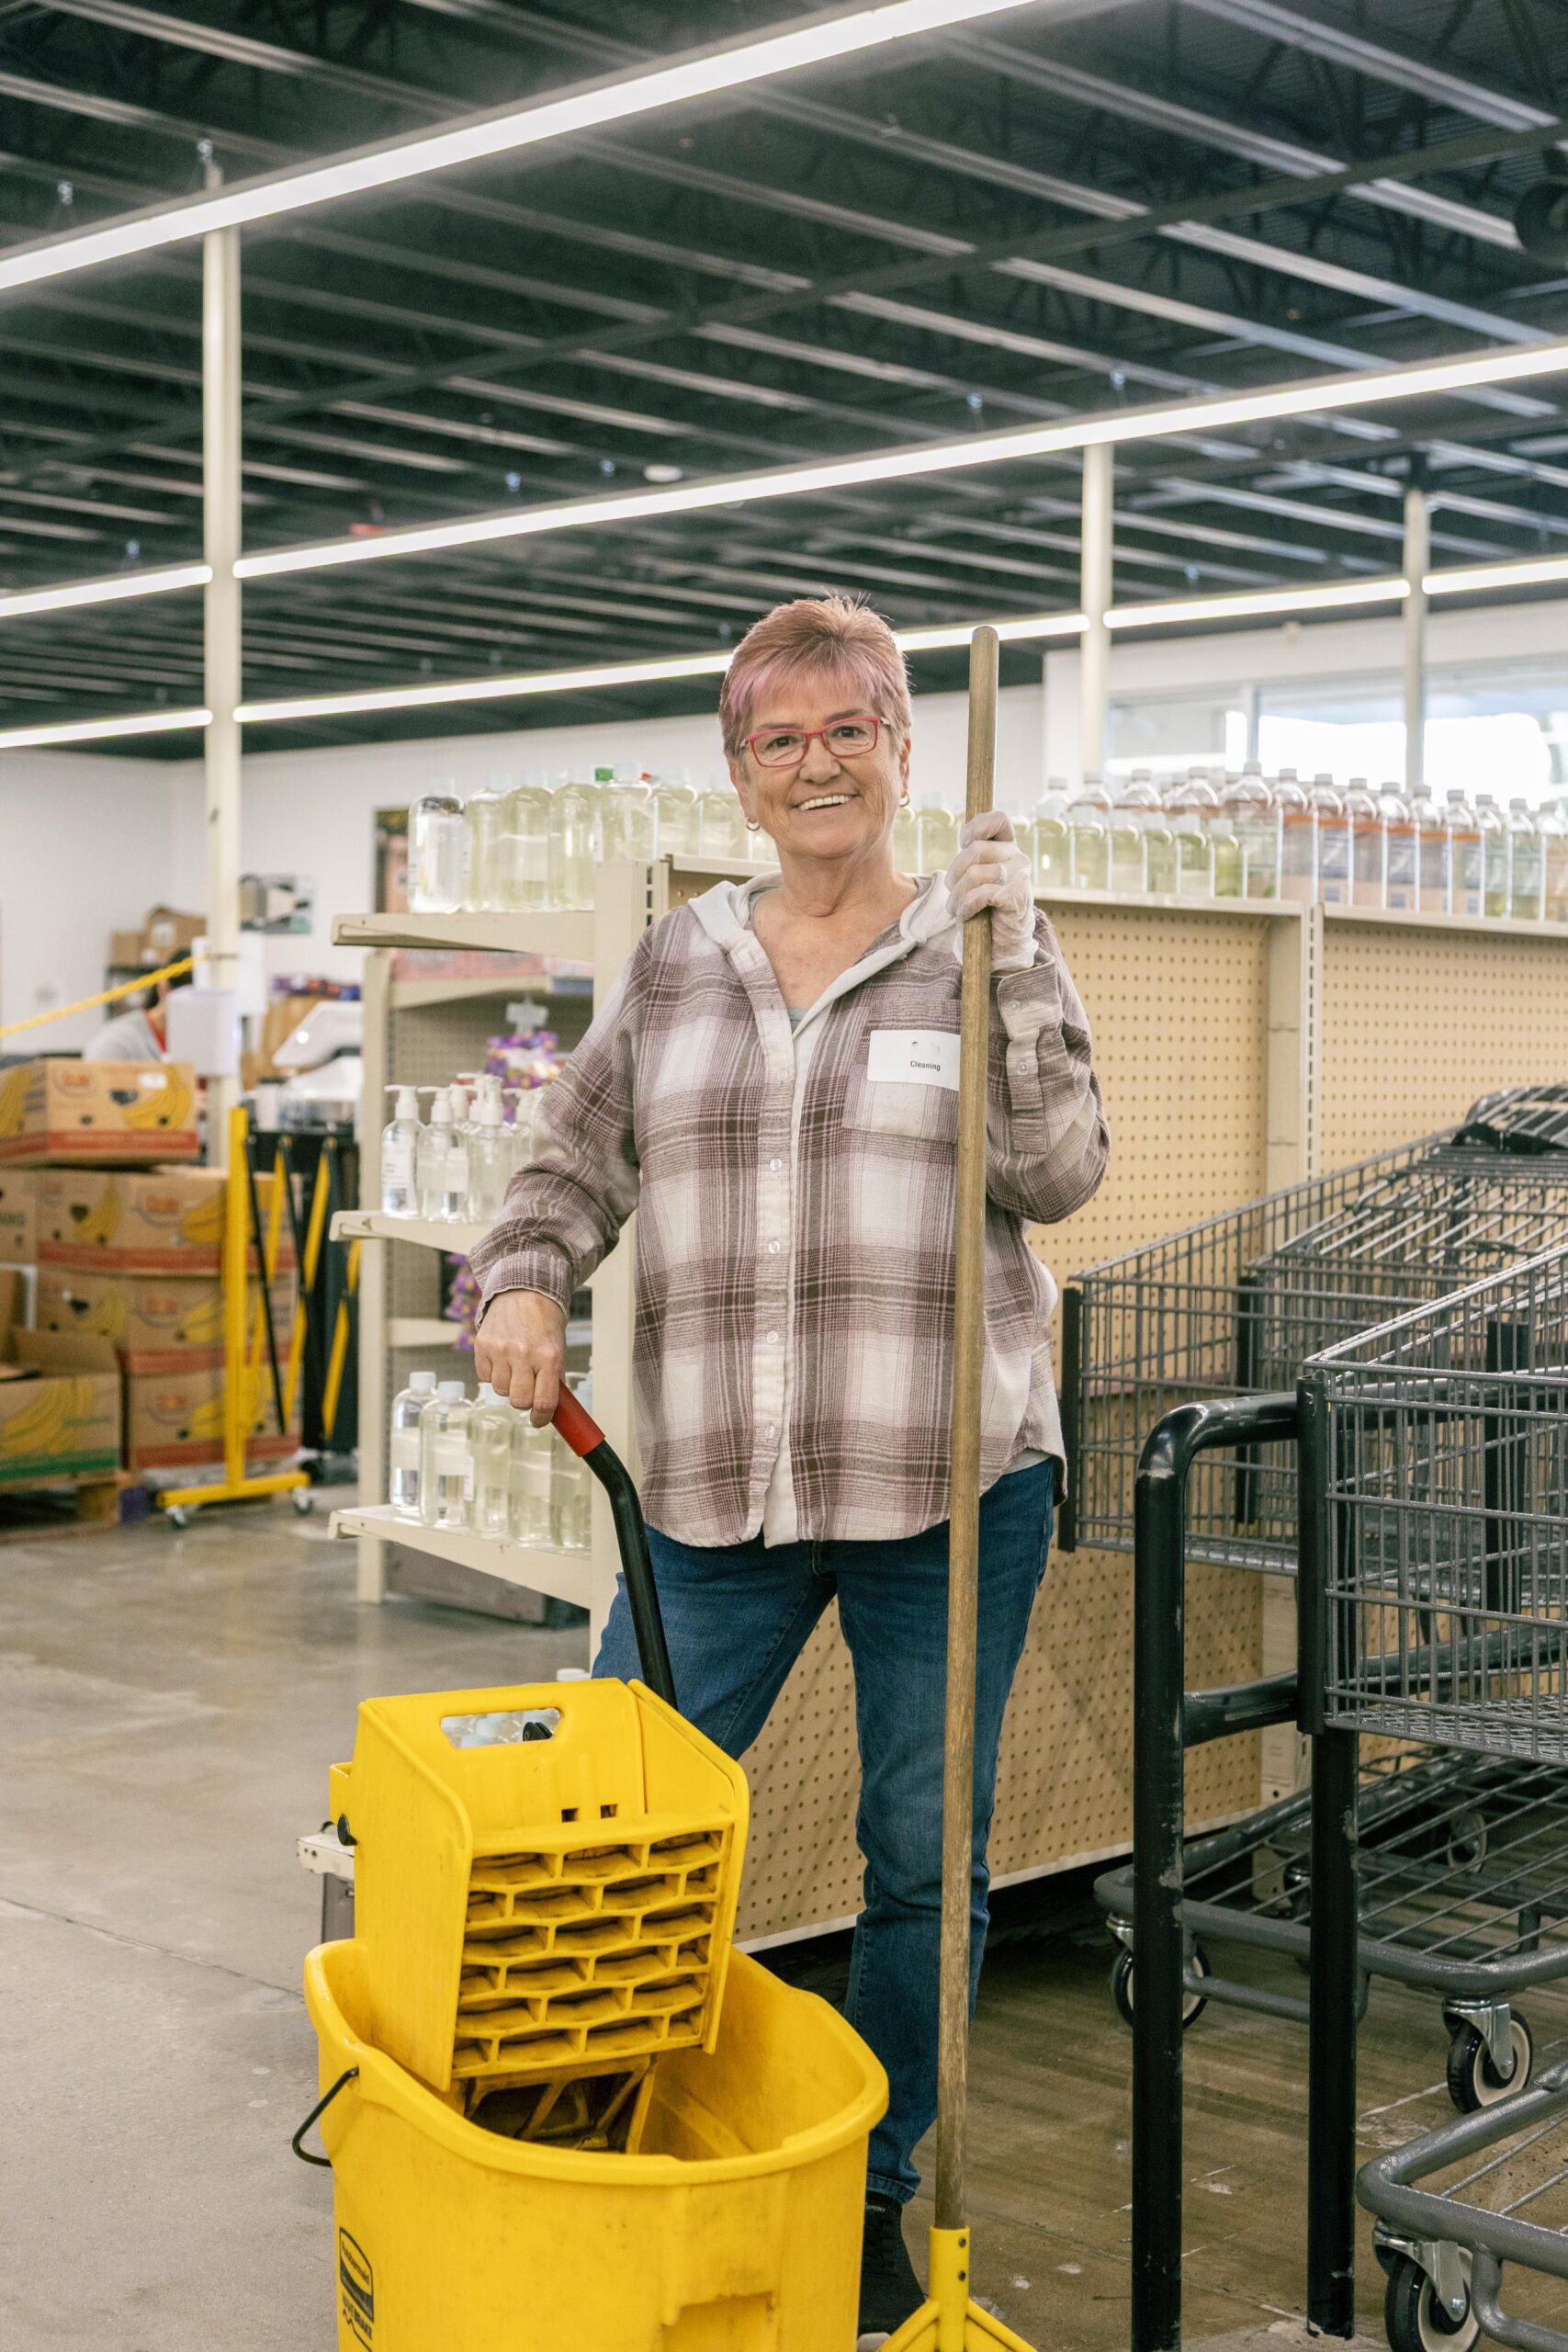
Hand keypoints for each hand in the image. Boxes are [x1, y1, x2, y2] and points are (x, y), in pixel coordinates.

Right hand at [474, 1289, 565, 1425]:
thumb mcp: (557, 1349)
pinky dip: (492, 1373)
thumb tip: (549, 1409)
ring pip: (500, 1391)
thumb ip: (553, 1378)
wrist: (524, 1291)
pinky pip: (484, 1377)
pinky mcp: (482, 1345)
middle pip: (519, 1401)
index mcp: (548, 1356)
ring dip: (508, 1385)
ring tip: (515, 1366)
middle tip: (528, 1388)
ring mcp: (500, 1349)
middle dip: (524, 1400)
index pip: (543, 1401)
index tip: (539, 1420)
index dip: (541, 1417)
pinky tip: (501, 1358)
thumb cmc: (544, 1323)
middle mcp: (524, 1353)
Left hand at [944, 811, 1036, 972]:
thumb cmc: (986, 909)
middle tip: (951, 891)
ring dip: (957, 895)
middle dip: (954, 872)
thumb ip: (974, 856)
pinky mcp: (1016, 897)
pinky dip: (966, 906)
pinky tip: (966, 914)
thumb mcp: (978, 877)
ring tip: (955, 908)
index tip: (964, 845)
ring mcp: (1020, 877)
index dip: (975, 827)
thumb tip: (965, 839)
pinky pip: (981, 894)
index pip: (998, 819)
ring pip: (974, 874)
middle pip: (976, 849)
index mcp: (1009, 848)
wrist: (1003, 944)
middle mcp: (1018, 858)